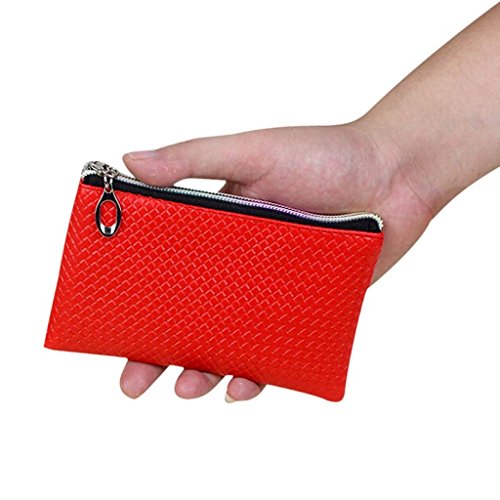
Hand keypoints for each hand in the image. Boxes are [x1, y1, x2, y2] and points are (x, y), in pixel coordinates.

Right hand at [119, 121, 433, 401]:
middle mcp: (238, 264)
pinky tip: (242, 388)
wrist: (394, 174)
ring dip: (205, 369)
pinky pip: (277, 350)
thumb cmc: (322, 155)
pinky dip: (260, 373)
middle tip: (134, 383)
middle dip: (159, 351)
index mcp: (215, 228)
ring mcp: (270, 290)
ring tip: (189, 387)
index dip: (137, 300)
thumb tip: (129, 162)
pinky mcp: (306, 309)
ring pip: (229, 340)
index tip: (111, 327)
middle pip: (190, 316)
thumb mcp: (251, 151)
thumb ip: (192, 160)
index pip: (163, 270)